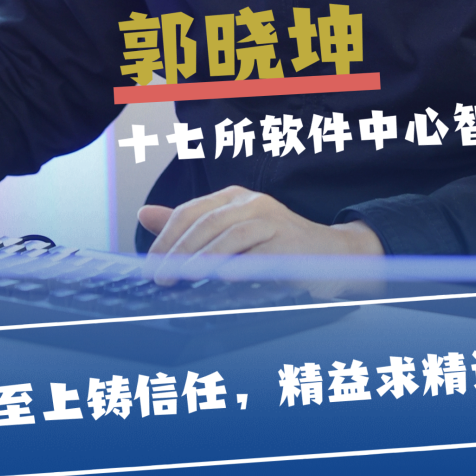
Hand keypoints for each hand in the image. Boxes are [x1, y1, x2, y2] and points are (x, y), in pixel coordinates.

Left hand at [138, 185, 383, 284]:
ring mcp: (272, 220)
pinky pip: (259, 253)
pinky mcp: (288, 242)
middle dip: (179, 251)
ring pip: (230, 234)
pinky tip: (222, 279)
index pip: (190, 211)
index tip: (150, 267)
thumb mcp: (230, 230)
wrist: (331, 255)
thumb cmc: (275, 245)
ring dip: (204, 258)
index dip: (166, 239)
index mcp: (233, 197)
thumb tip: (144, 214)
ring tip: (184, 278)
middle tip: (161, 278)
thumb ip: (189, 224)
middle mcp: (252, 202)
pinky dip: (238, 265)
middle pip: (206, 222)